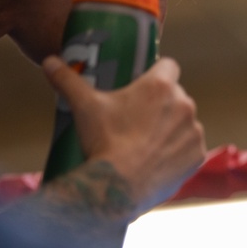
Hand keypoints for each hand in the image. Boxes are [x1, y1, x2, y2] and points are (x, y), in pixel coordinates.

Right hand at [42, 55, 206, 216]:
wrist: (120, 186)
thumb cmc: (104, 141)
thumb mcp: (84, 106)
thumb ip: (68, 80)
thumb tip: (49, 61)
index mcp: (161, 87)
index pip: (168, 65)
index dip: (156, 72)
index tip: (144, 84)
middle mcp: (184, 105)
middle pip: (175, 96)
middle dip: (160, 104)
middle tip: (138, 119)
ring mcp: (194, 132)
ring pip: (184, 122)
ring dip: (172, 128)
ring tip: (147, 142)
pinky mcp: (197, 155)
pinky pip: (191, 148)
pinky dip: (179, 152)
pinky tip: (159, 159)